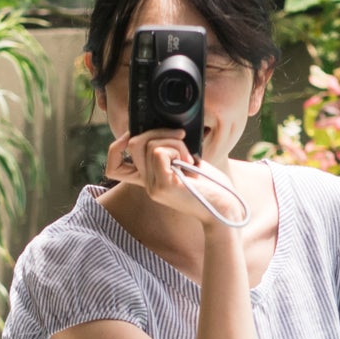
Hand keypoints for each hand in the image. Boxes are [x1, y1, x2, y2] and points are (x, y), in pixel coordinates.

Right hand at [104, 130, 244, 228]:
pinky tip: (189, 163)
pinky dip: (177, 149)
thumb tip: (162, 129)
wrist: (225, 209)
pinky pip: (160, 152)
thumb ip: (169, 151)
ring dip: (175, 142)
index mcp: (150, 179)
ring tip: (190, 158)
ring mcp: (153, 187)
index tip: (138, 135)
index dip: (116, 147)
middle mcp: (147, 184)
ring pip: (150, 144)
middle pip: (134, 143)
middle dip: (160, 132)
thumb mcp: (185, 164)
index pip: (114, 167)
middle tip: (182, 140)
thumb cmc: (211, 185)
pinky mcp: (164, 186)